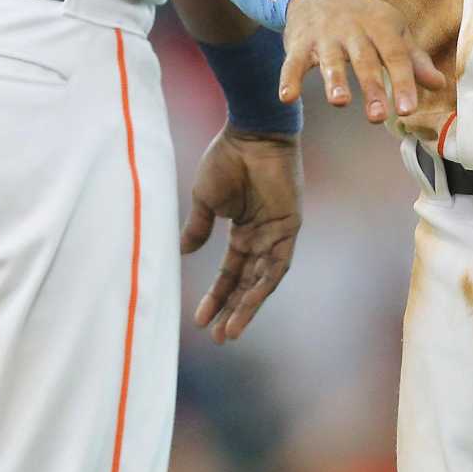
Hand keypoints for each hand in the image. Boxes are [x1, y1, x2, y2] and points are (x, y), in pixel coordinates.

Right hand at [179, 126, 301, 342]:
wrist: (252, 134)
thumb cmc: (227, 159)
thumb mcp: (206, 200)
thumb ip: (198, 227)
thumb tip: (183, 252)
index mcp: (243, 230)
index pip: (231, 272)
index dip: (216, 295)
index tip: (198, 320)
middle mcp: (262, 236)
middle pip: (247, 282)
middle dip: (232, 309)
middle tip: (218, 337)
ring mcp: (277, 233)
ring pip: (262, 280)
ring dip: (247, 307)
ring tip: (229, 332)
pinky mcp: (289, 227)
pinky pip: (277, 265)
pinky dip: (262, 286)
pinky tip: (247, 306)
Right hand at [280, 0, 446, 123]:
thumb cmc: (365, 19)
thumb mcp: (394, 32)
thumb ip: (414, 61)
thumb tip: (439, 84)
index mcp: (382, 27)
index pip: (396, 56)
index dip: (403, 82)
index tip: (407, 110)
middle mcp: (354, 30)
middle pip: (364, 60)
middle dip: (370, 87)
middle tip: (377, 116)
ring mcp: (325, 36)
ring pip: (330, 60)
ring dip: (335, 80)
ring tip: (339, 102)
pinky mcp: (300, 43)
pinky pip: (294, 61)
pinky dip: (289, 78)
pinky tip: (287, 97)